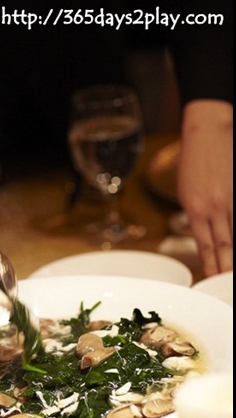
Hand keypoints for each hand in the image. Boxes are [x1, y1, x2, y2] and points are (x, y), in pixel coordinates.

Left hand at [177, 100, 232, 276]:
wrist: (207, 130)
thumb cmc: (193, 160)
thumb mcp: (186, 193)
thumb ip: (197, 216)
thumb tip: (208, 237)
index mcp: (196, 210)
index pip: (206, 247)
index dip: (211, 267)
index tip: (212, 282)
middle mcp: (216, 207)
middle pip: (225, 246)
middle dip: (227, 269)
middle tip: (227, 287)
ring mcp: (232, 199)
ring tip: (232, 273)